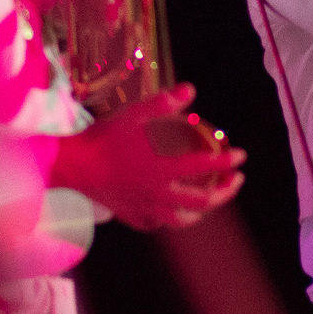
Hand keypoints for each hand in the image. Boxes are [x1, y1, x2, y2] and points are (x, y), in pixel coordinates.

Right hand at [50, 83, 246, 231]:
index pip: (205, 167)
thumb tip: (190, 89)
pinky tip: (167, 211)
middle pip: (202, 202)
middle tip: (234, 181)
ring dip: (200, 212)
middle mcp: (159, 192)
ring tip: (207, 200)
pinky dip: (164, 219)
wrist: (72, 164)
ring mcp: (146, 208)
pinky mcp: (131, 215)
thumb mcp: (134, 114)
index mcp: (163, 167)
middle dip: (225, 192)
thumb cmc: (104, 138)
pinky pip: (154, 224)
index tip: (240, 157)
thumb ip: (163, 103)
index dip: (226, 162)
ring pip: (181, 220)